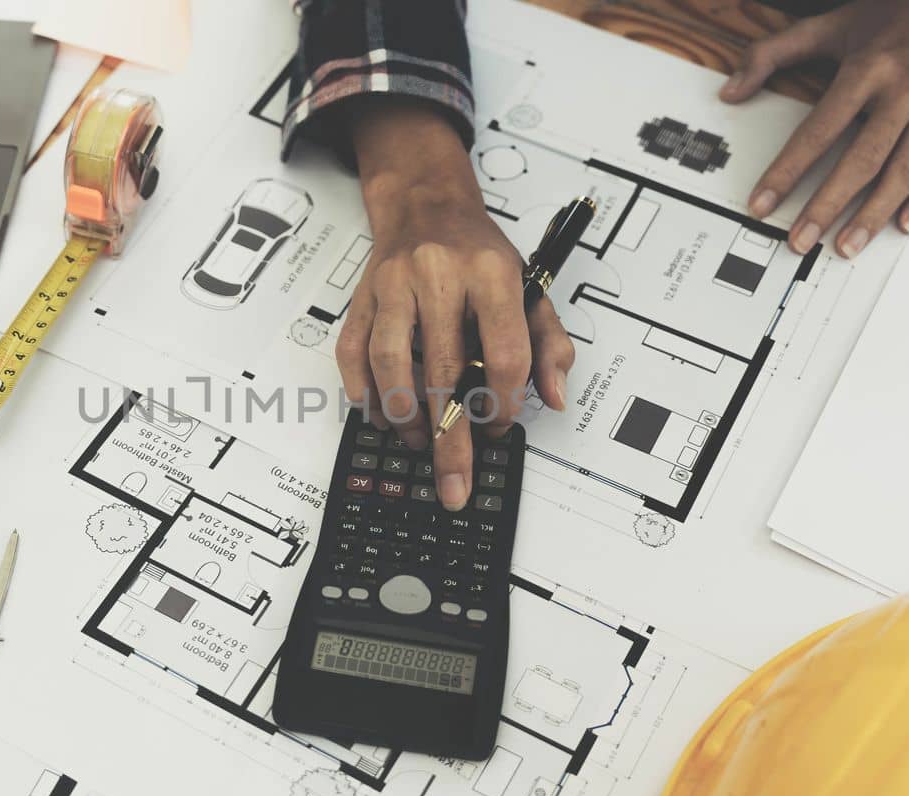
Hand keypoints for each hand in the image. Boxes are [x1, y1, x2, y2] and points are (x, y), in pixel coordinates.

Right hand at [337, 99, 575, 510]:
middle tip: (455, 479)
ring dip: (404, 415)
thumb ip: (550, 343)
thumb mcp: (530, 287)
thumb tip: (556, 396)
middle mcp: (440, 275)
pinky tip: (382, 415)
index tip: (500, 427)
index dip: (505, 402)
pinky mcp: (361, 297)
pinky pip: (352, 353)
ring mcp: (394, 286)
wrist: (425, 203)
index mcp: (491, 274)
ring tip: (418, 441)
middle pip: (446, 370)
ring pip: (391, 363)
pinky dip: (364, 392)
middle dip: (451, 436)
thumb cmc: (478, 253)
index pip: (505, 352)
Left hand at [719, 0, 908, 257]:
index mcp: (867, 69)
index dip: (788, 171)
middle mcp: (906, 90)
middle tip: (800, 241)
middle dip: (827, 206)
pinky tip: (904, 226)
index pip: (818, 130)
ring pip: (903, 171)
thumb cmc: (888, 19)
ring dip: (873, 215)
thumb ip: (771, 53)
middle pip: (862, 160)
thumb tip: (729, 90)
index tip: (762, 203)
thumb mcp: (827, 25)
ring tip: (846, 246)